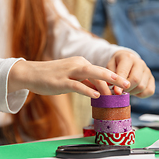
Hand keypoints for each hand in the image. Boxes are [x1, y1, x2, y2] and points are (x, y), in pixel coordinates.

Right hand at [8, 56, 130, 97]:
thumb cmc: (52, 77)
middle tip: (127, 84)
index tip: (123, 86)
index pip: (100, 71)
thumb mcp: (72, 78)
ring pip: (90, 74)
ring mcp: (68, 72)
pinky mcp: (61, 81)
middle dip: (115, 78)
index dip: (113, 79)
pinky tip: (96, 95)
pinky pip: (77, 85)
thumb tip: (99, 91)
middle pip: (99, 70)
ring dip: (105, 81)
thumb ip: (85, 83)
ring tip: (117, 89)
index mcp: (81, 63)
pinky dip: (88, 90)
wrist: (31, 73)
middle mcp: (77, 64)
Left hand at [106, 50, 154, 97]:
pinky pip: (149, 91)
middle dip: (126, 89)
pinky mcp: (152, 79)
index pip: (124, 72)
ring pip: (142, 87)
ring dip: (132, 92)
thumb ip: (110, 76)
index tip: (116, 91)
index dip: (120, 83)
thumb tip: (112, 86)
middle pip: (135, 80)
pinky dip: (141, 94)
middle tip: (120, 91)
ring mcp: (147, 71)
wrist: (128, 61)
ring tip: (126, 90)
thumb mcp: (110, 66)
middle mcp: (140, 63)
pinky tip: (134, 91)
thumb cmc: (117, 65)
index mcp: (128, 58)